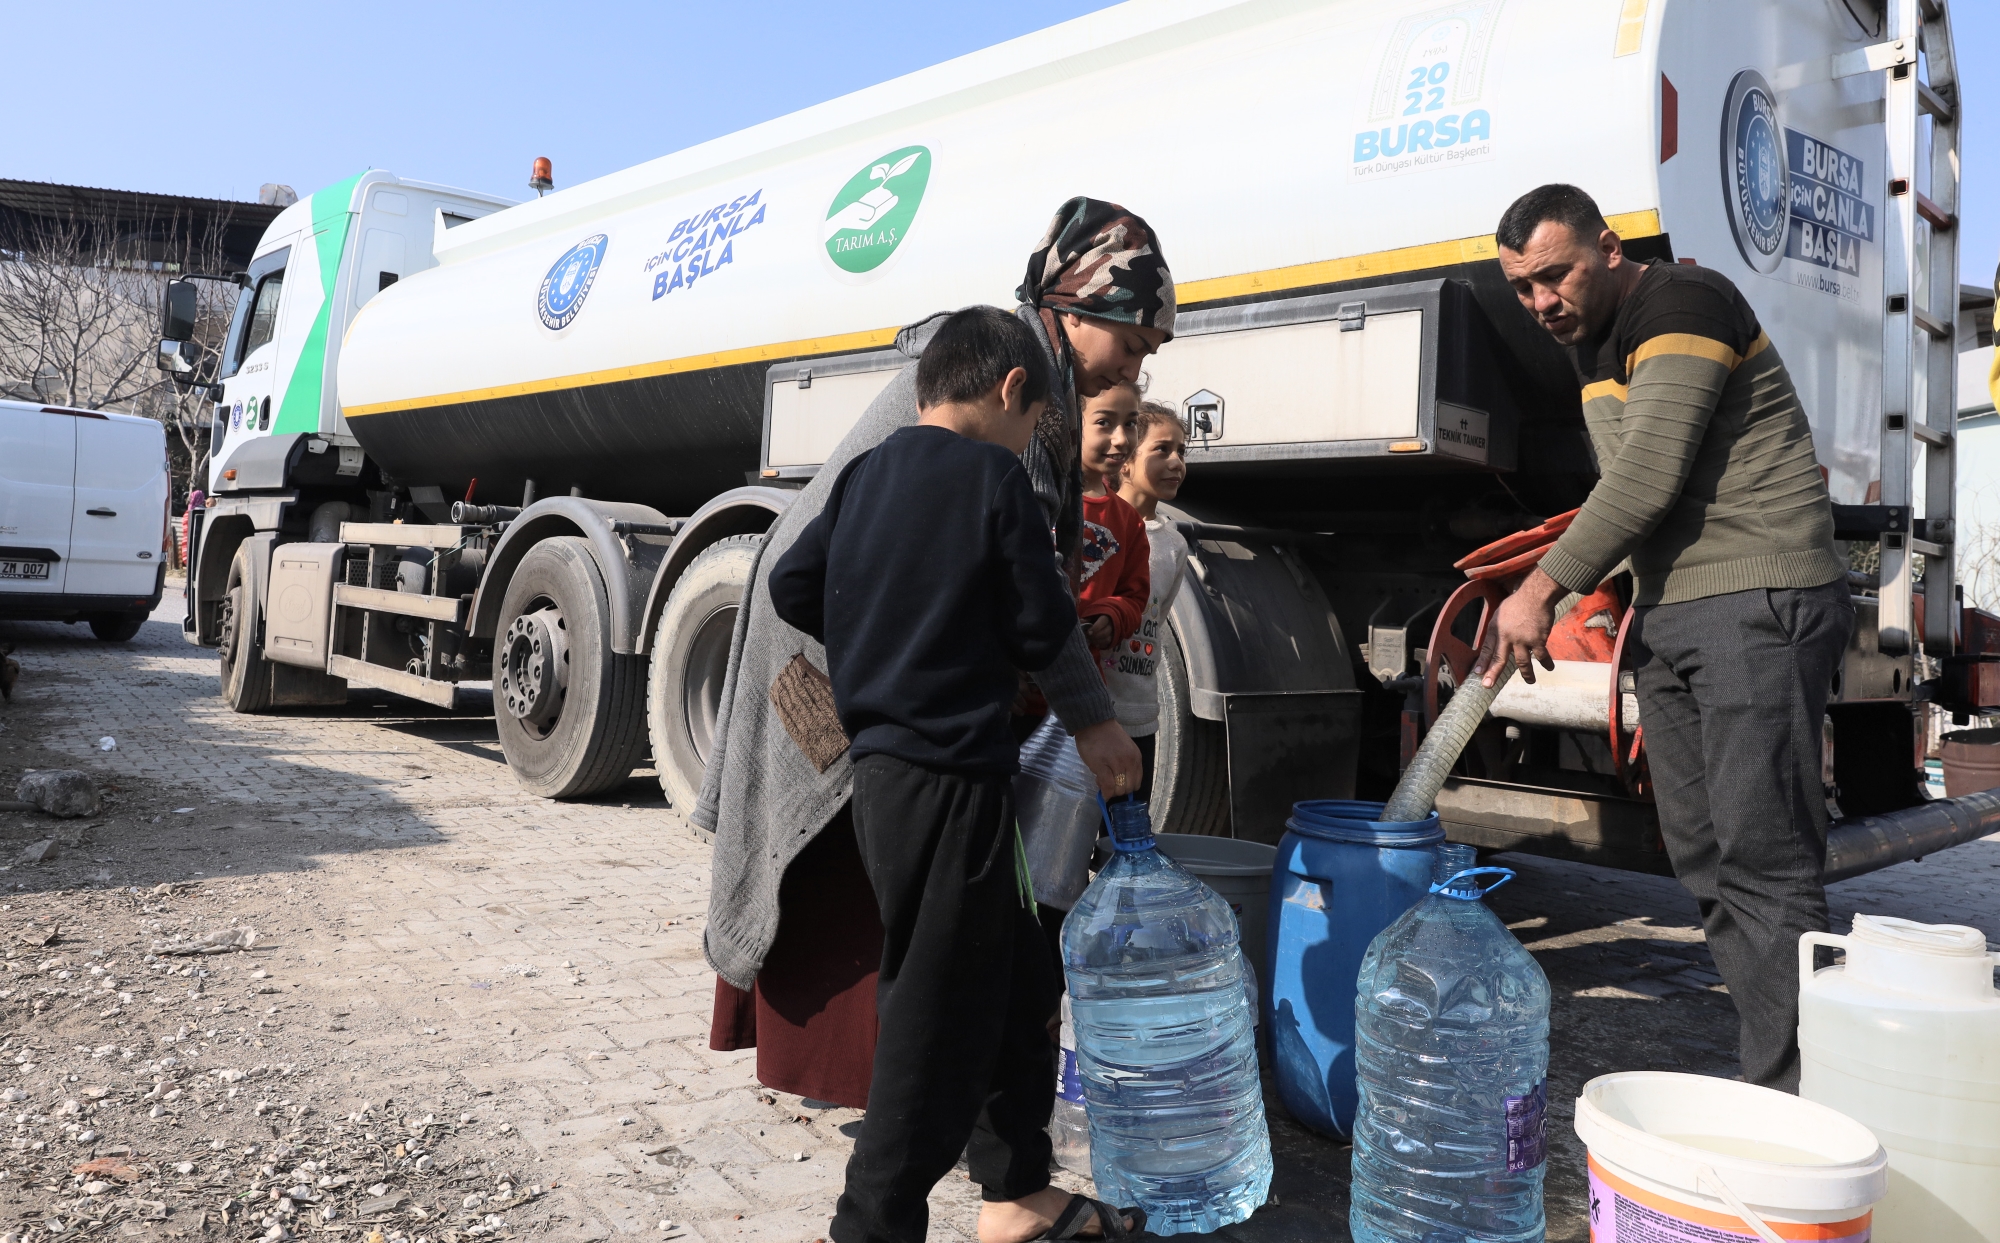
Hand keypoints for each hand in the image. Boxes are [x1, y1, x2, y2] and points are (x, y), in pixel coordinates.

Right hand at [1072, 718, 1142, 797]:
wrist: (1094, 723)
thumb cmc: (1108, 736)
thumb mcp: (1125, 749)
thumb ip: (1126, 765)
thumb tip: (1121, 783)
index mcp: (1136, 757)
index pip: (1137, 782)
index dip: (1127, 787)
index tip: (1119, 785)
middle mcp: (1129, 762)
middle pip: (1128, 788)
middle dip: (1119, 791)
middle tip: (1109, 784)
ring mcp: (1116, 764)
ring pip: (1118, 789)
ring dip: (1111, 791)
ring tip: (1103, 782)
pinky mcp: (1101, 766)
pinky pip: (1107, 785)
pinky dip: (1106, 792)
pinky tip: (1103, 793)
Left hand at [1082, 614, 1114, 649]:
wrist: (1103, 623)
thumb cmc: (1095, 619)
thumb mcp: (1091, 616)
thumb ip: (1086, 619)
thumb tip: (1081, 623)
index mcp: (1106, 617)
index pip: (1103, 622)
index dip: (1095, 628)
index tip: (1088, 632)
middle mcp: (1112, 625)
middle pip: (1105, 633)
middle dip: (1095, 636)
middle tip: (1088, 636)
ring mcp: (1113, 633)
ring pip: (1107, 640)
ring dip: (1097, 641)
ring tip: (1090, 640)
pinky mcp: (1112, 640)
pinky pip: (1107, 644)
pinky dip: (1100, 645)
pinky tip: (1094, 643)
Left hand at [1475, 566, 1564, 686]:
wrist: (1536, 595)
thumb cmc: (1519, 602)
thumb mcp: (1501, 613)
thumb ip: (1499, 628)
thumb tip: (1498, 641)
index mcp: (1496, 629)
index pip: (1486, 648)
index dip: (1482, 662)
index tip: (1478, 674)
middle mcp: (1507, 636)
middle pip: (1499, 659)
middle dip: (1493, 673)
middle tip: (1488, 685)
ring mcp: (1523, 640)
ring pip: (1522, 662)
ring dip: (1526, 674)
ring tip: (1530, 681)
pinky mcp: (1538, 640)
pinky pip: (1542, 656)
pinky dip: (1546, 663)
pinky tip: (1549, 668)